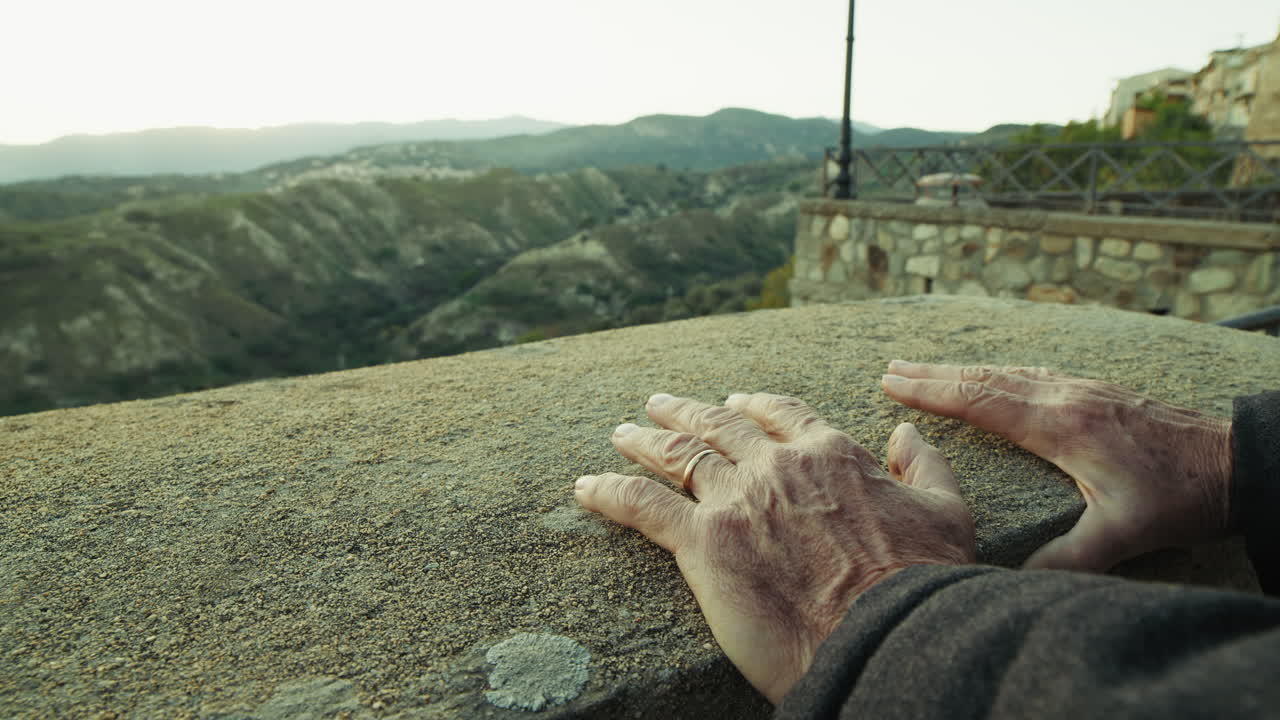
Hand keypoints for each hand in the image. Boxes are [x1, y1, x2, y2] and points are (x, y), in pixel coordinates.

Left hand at [574, 392, 974, 703]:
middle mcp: (776, 466)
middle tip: (659, 403)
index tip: (736, 402)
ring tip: (621, 431)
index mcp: (830, 454)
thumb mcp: (947, 512)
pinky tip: (585, 487)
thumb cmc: (921, 582)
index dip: (755, 406)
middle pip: (719, 426)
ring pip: (677, 455)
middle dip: (686, 411)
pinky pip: (642, 506)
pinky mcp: (702, 543)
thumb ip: (924, 465)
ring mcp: (736, 500)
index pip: (783, 414)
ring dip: (644, 440)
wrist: (883, 636)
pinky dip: (609, 491)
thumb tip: (905, 434)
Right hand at [880, 361, 1233, 571]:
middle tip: (891, 368)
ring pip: (1008, 372)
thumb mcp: (1123, 534)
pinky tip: (995, 375)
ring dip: (962, 370)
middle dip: (934, 374)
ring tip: (927, 369)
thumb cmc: (1179, 496)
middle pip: (986, 378)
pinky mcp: (1098, 391)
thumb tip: (1015, 579)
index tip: (891, 384)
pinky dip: (997, 372)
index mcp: (1060, 423)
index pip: (981, 401)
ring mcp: (1083, 388)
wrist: (1237, 462)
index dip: (932, 393)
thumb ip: (1068, 557)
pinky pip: (1032, 374)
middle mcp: (1065, 396)